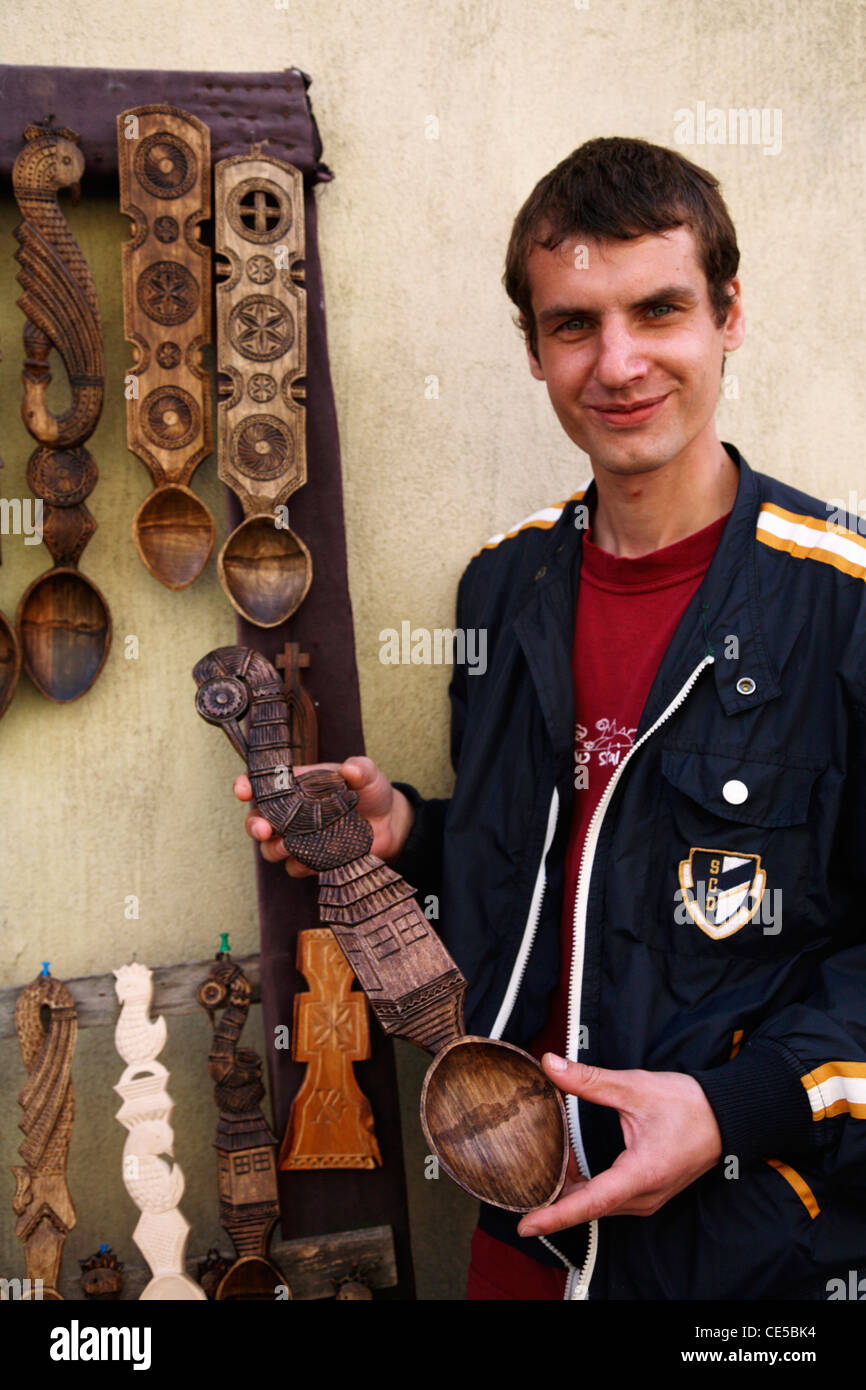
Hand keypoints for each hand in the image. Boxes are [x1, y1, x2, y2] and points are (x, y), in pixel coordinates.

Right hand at [233, 755, 414, 877]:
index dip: (246, 786)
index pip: (262, 784)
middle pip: (258, 820)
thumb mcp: (367, 773)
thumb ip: (359, 768)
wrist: (390, 822)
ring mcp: (299, 838)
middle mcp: (291, 813)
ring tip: (288, 847)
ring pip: (271, 849)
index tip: (242, 790)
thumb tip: (350, 770)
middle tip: (264, 829)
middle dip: (255, 825)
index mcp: (296, 785)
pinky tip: (312, 860)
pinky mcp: (312, 860)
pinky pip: (295, 868)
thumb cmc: (370, 791)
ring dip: (274, 849)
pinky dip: (300, 865)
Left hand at [517, 1055, 722, 1236]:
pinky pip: (611, 1198)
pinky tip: (568, 1168)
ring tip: (538, 1178)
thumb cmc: (687, 1104)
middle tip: (518, 1192)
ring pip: (599, 1205)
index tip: (525, 1226)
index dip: (555, 1216)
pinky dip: (587, 1188)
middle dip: (553, 1202)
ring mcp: (648, 1198)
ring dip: (570, 1194)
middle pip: (590, 1207)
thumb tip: (550, 1065)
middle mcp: (644, 1196)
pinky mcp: (650, 1192)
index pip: (589, 1203)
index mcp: (641, 1175)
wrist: (728, 1116)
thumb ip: (589, 1080)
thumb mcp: (634, 1087)